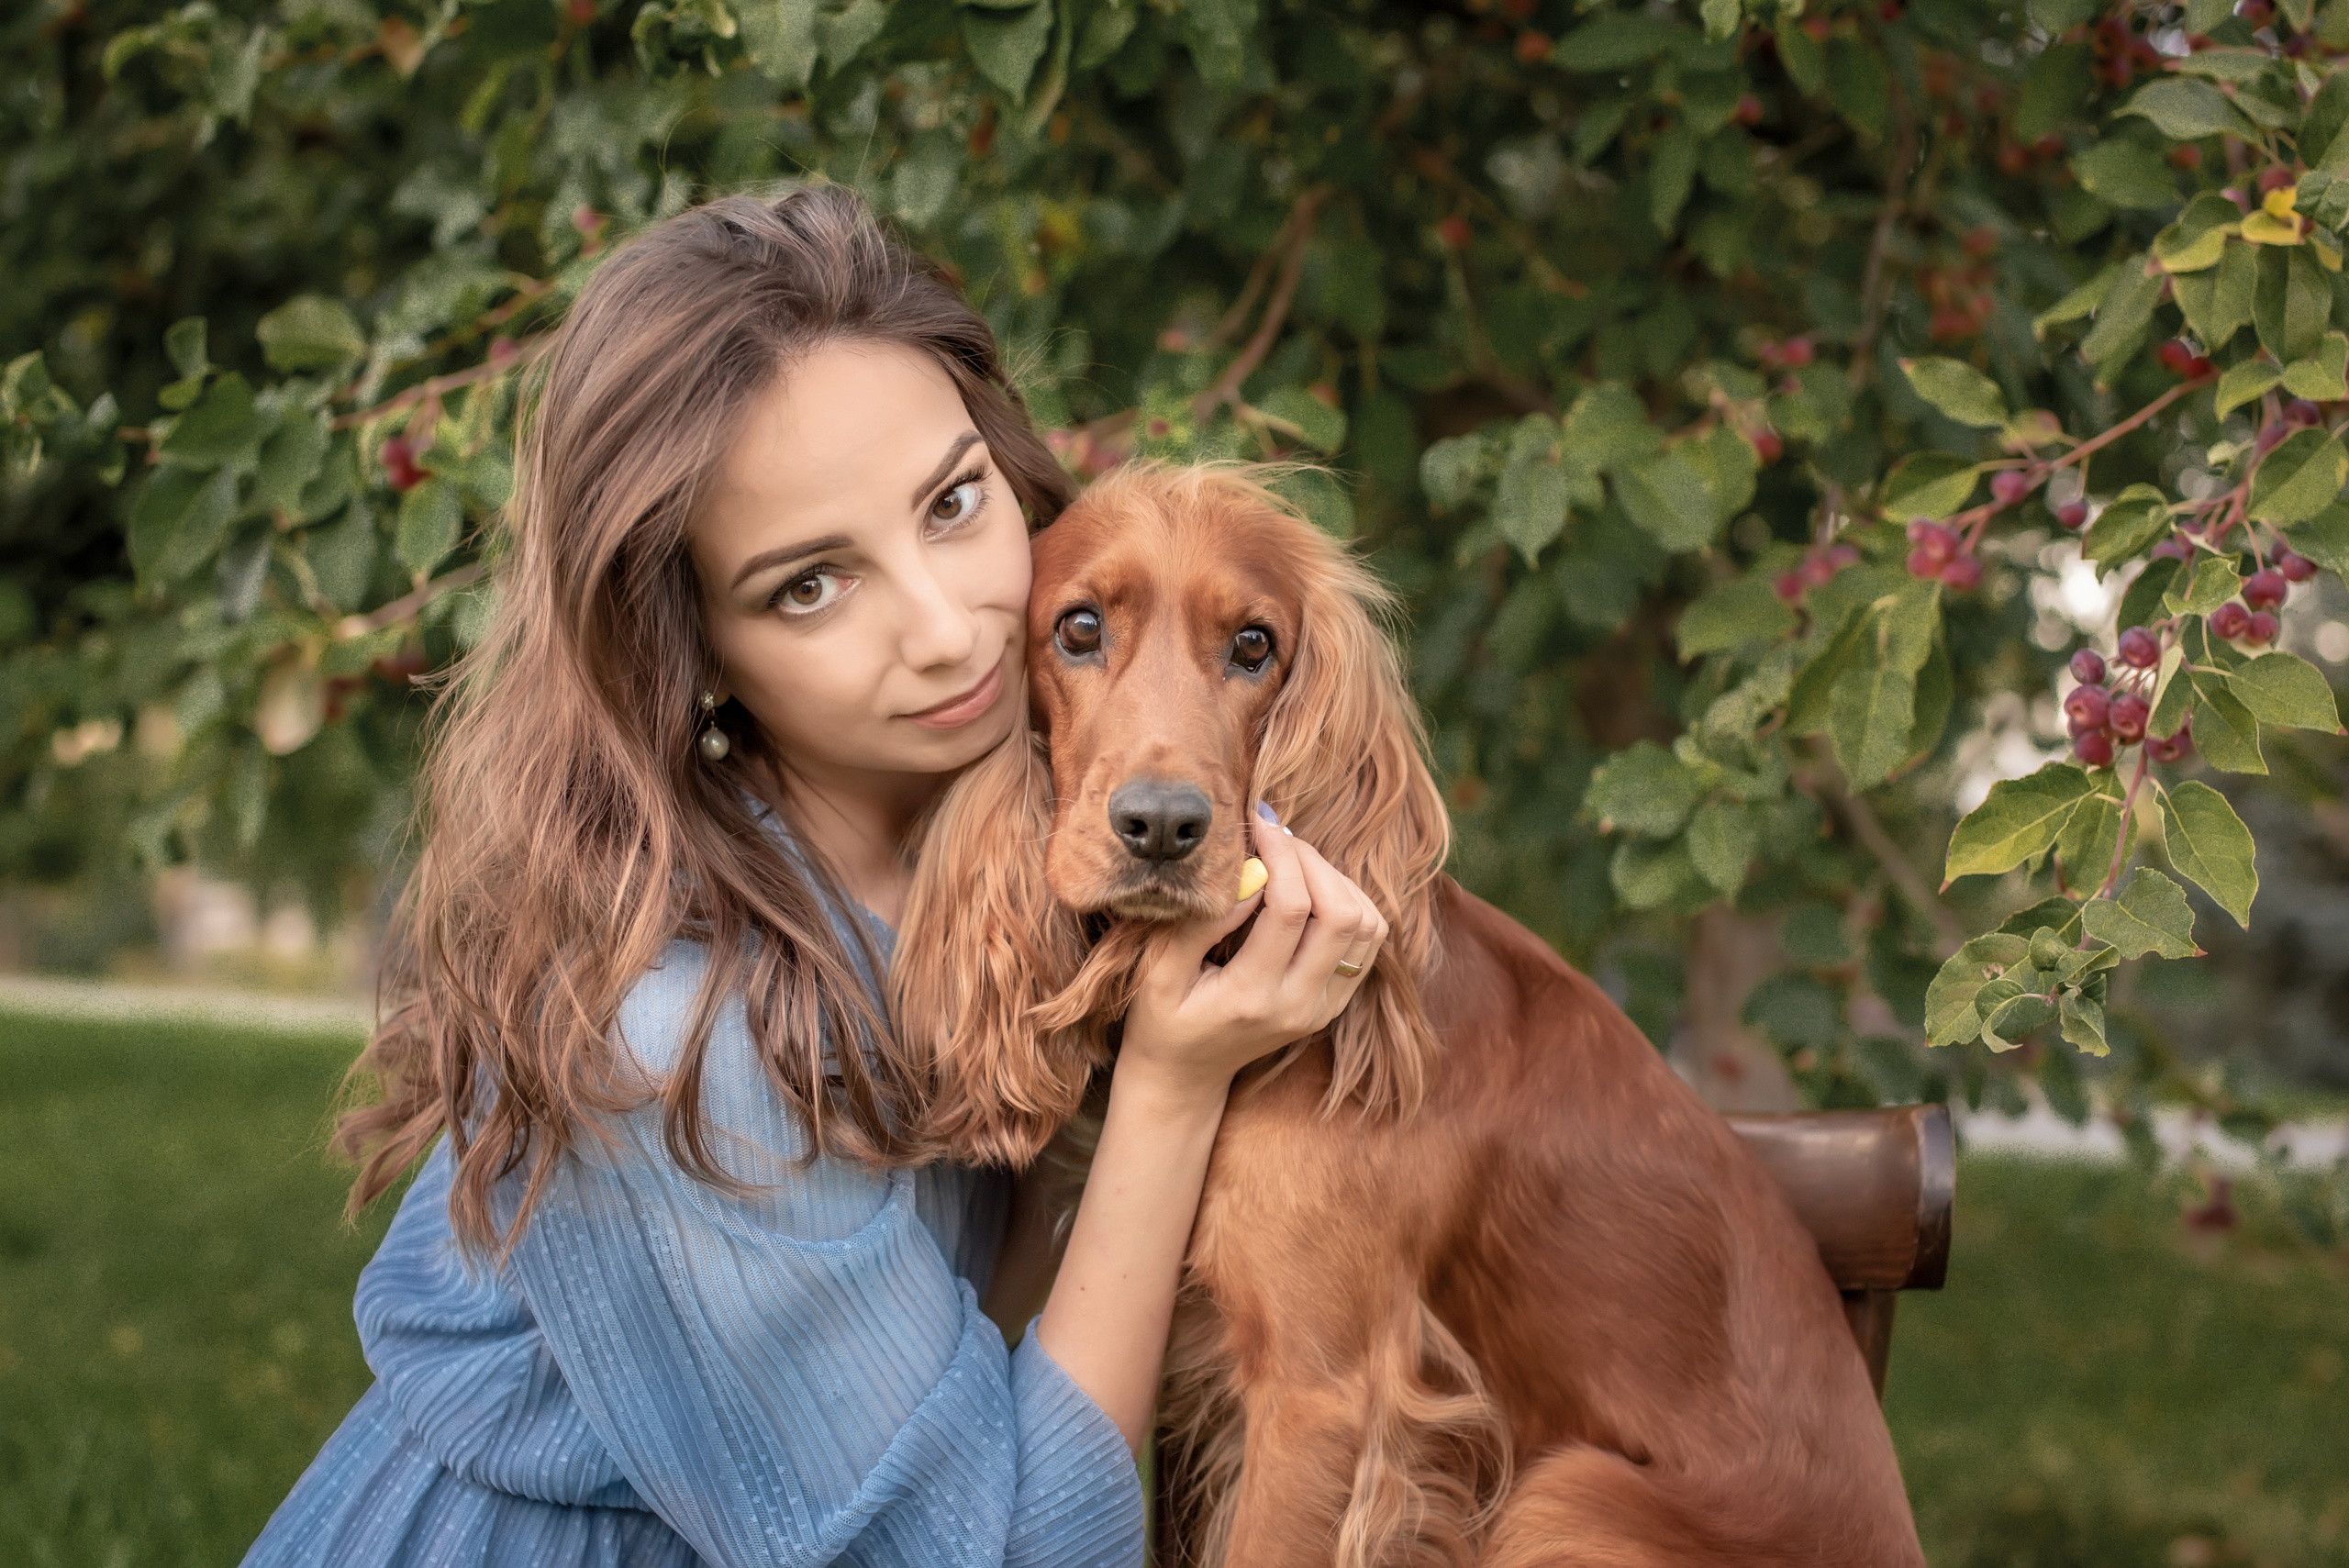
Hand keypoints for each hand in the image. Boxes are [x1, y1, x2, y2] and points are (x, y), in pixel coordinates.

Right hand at [1116, 803, 1389, 1103]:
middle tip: (1276, 839)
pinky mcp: (1336, 1003)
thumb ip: (1199, 923)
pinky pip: (1369, 942)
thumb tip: (1248, 873)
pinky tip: (1311, 889)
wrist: (1184, 1076)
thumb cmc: (1160, 1018)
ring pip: (1367, 924)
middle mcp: (1300, 1006)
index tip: (1257, 824)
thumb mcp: (1157, 971)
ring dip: (1336, 880)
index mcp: (1251, 998)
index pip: (1292, 909)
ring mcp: (1324, 1008)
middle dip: (1311, 860)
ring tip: (1292, 862)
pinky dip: (1351, 902)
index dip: (1280, 854)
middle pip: (1341, 913)